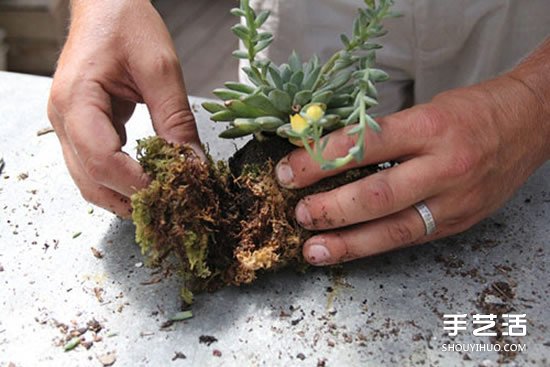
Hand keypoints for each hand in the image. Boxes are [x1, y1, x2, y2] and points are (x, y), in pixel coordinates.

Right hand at [48, 0, 200, 216]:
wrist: (106, 4)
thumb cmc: (126, 23)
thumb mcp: (161, 69)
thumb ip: (176, 120)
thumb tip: (192, 165)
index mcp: (76, 100)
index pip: (101, 161)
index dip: (137, 183)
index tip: (172, 192)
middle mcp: (63, 119)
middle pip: (90, 181)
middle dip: (130, 200)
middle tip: (170, 206)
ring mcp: (69, 126)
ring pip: (90, 180)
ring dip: (125, 195)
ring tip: (163, 199)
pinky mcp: (83, 128)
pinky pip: (98, 165)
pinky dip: (123, 179)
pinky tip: (151, 179)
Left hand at [276, 71, 549, 264]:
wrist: (529, 125)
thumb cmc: (470, 112)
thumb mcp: (424, 109)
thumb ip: (380, 134)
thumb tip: (323, 153)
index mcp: (430, 127)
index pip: (364, 145)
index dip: (320, 161)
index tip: (289, 170)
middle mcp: (443, 167)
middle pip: (376, 195)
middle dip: (330, 208)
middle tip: (299, 213)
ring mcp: (453, 201)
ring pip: (393, 229)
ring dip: (347, 243)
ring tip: (313, 248)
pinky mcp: (457, 223)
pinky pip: (409, 238)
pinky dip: (373, 246)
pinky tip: (348, 250)